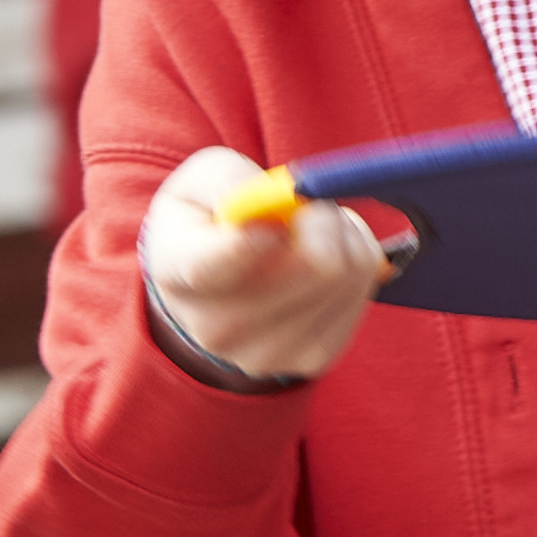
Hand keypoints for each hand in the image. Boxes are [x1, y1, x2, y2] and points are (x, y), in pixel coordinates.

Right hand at [140, 148, 391, 384]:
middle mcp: (215, 326)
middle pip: (314, 265)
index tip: (270, 225)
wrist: (215, 283)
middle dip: (321, 217)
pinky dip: (355, 262)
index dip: (248, 243)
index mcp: (174, 270)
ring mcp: (265, 353)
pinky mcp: (311, 358)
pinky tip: (323, 262)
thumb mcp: (203, 178)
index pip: (209, 266)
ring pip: (347, 273)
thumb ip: (233, 180)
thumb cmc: (210, 217)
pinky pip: (362, 290)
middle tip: (304, 210)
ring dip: (342, 238)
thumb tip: (282, 201)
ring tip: (308, 236)